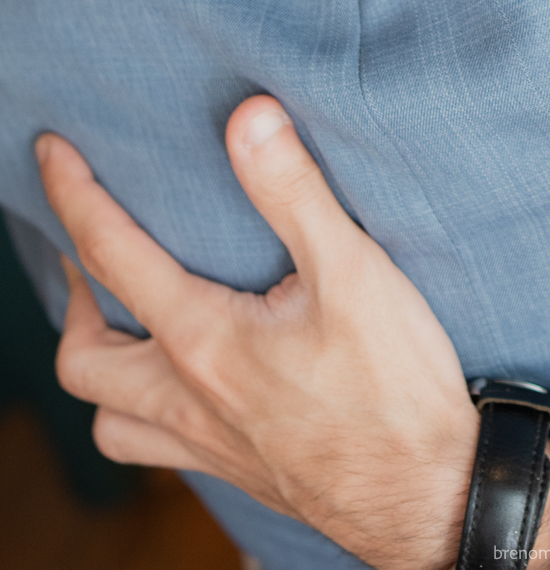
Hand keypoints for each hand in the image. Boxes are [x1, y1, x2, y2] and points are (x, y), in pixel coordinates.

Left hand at [37, 99, 549, 569]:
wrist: (434, 497)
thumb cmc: (395, 386)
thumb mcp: (353, 269)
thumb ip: (293, 190)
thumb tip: (248, 117)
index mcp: (203, 342)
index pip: (112, 256)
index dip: (74, 196)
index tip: (50, 151)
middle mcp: (188, 400)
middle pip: (83, 356)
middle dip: (72, 294)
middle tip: (88, 247)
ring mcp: (208, 445)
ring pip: (108, 418)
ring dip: (99, 364)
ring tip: (120, 319)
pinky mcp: (239, 471)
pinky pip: (157, 451)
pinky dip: (144, 412)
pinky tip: (183, 383)